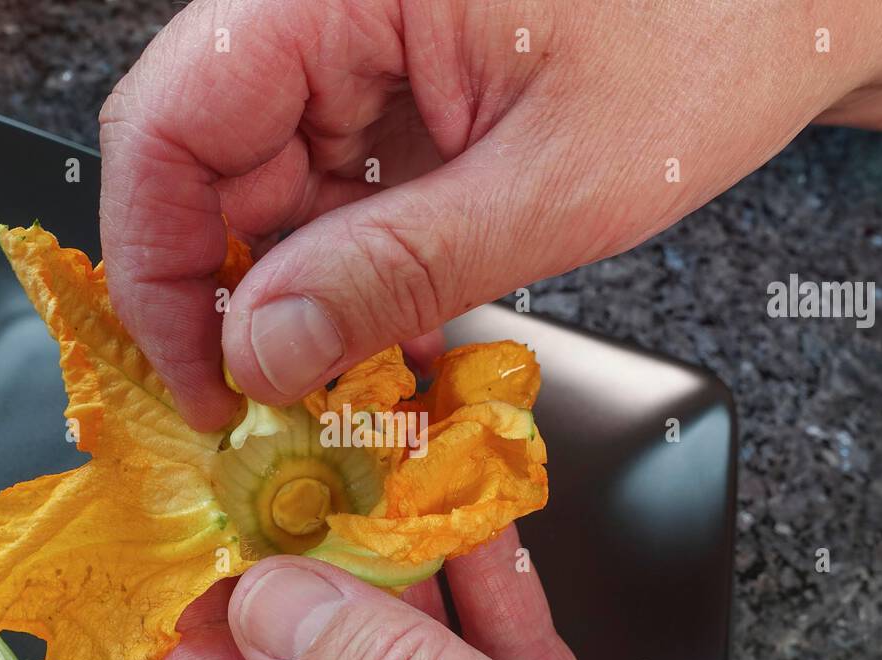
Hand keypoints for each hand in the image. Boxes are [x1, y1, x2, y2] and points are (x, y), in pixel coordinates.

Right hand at [101, 0, 881, 429]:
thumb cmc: (719, 33)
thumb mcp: (555, 182)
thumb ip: (394, 268)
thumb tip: (263, 348)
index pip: (170, 124)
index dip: (162, 266)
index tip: (203, 377)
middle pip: (205, 159)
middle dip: (237, 292)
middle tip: (281, 400)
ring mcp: (363, 37)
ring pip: (267, 180)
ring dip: (300, 287)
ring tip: (352, 371)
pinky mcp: (400, 79)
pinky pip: (334, 179)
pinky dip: (352, 258)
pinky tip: (389, 315)